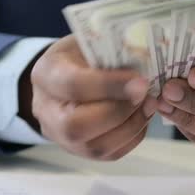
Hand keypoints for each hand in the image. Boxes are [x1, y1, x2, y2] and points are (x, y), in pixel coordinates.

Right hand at [29, 35, 156, 160]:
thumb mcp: (90, 41)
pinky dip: (133, 136)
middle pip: (77, 126)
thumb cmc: (82, 53)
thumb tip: (146, 59)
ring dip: (131, 126)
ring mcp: (60, 136)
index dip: (108, 86)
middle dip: (118, 112)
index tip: (141, 80)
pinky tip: (142, 115)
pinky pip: (109, 153)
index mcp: (45, 75)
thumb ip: (111, 50)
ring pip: (96, 147)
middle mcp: (46, 111)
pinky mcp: (80, 151)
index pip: (73, 86)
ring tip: (149, 103)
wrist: (69, 71)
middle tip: (146, 95)